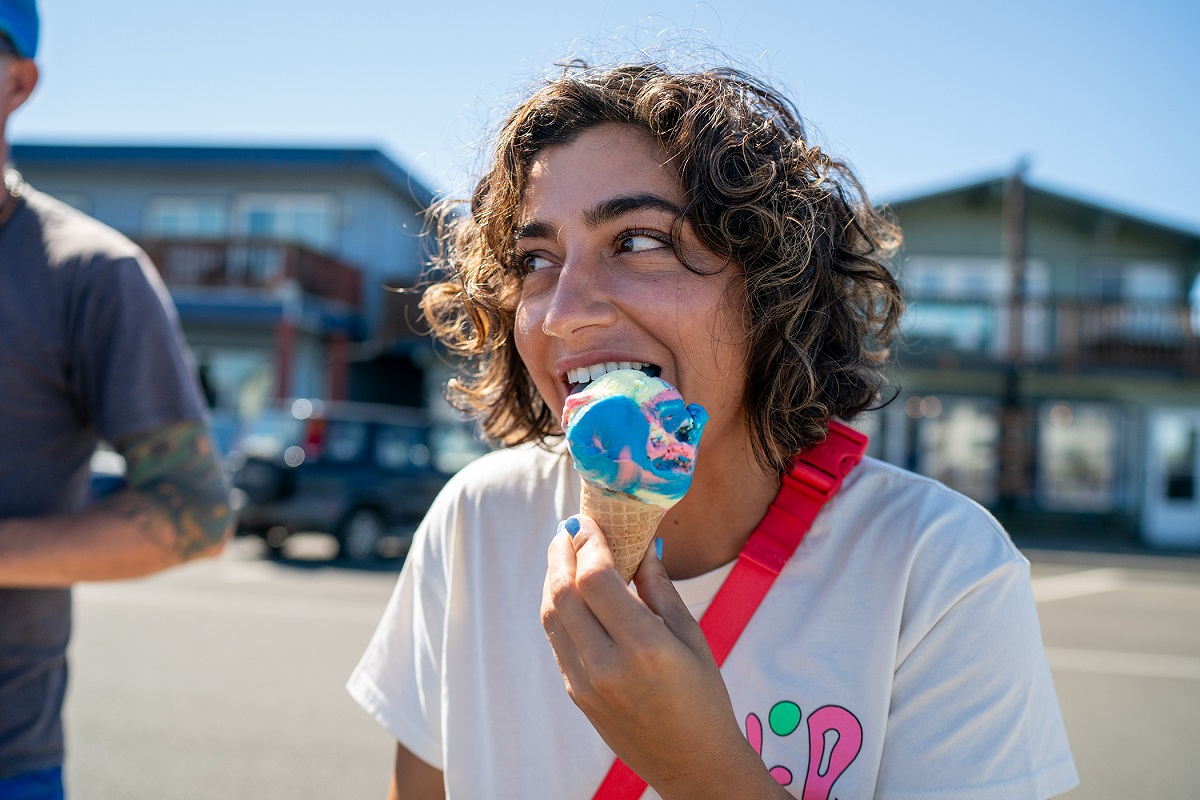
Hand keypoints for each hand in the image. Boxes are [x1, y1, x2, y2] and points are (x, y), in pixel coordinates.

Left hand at [541, 515, 783, 798]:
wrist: (691, 762)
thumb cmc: (703, 696)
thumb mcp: (691, 637)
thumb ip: (659, 588)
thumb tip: (640, 543)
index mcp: (644, 647)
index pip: (596, 579)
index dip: (588, 544)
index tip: (590, 521)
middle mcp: (607, 665)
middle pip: (564, 593)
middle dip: (562, 553)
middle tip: (569, 529)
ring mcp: (585, 683)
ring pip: (551, 616)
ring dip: (553, 578)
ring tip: (564, 552)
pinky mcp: (576, 694)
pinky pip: (557, 640)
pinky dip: (557, 607)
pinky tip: (569, 590)